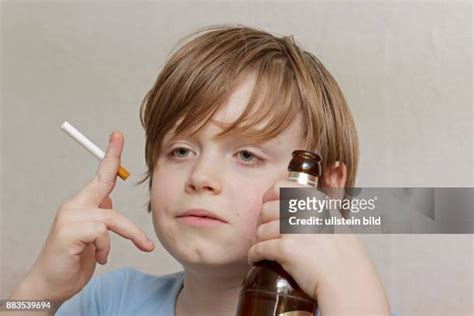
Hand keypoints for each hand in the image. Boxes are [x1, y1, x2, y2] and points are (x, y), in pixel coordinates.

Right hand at [11, 132, 154, 303]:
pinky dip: (105, 248)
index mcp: (81, 206)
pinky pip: (102, 231)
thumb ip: (100, 218)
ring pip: (111, 216)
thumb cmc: (72, 262)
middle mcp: (74, 207)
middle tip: (118, 134)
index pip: (100, 178)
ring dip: (125, 236)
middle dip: (112, 158)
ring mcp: (70, 217)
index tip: (117, 136)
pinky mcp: (69, 230)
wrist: (50, 286)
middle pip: (103, 182)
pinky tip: (97, 258)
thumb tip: (109, 198)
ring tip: (108, 256)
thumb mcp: (94, 240)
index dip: (110, 157)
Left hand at [248, 179, 390, 314]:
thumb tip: (295, 207)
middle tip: (263, 231)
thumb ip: (315, 211)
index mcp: (314, 201)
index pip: (280, 187)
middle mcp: (303, 211)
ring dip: (258, 240)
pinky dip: (254, 254)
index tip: (267, 205)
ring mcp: (293, 229)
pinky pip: (259, 248)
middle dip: (261, 222)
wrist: (348, 281)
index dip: (269, 197)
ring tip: (262, 246)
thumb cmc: (345, 257)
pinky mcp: (285, 249)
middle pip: (266, 209)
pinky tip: (255, 257)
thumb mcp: (334, 221)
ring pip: (261, 230)